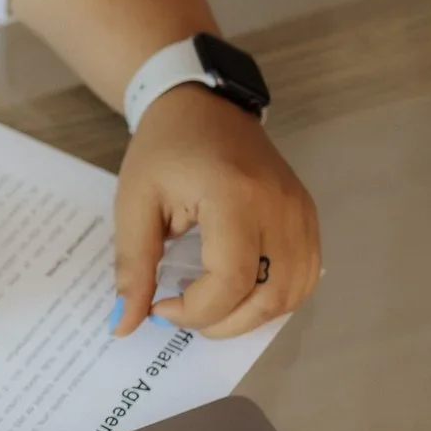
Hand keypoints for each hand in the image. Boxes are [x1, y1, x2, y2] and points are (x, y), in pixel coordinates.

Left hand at [111, 86, 319, 338]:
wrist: (203, 104)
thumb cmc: (163, 149)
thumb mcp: (134, 204)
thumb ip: (132, 268)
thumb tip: (123, 325)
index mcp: (234, 196)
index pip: (230, 280)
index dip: (196, 310)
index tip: (161, 305)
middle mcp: (279, 206)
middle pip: (269, 296)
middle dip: (224, 323)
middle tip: (184, 314)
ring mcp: (300, 211)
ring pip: (293, 293)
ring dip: (252, 317)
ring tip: (211, 306)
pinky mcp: (307, 215)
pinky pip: (304, 274)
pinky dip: (275, 298)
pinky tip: (239, 292)